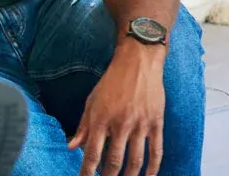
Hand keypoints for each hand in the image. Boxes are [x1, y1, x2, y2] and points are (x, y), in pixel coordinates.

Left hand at [68, 42, 165, 175]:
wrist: (138, 64)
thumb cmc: (111, 82)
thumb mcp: (91, 102)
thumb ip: (83, 126)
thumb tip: (71, 146)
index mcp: (101, 119)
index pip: (92, 153)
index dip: (88, 171)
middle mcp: (121, 125)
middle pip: (114, 161)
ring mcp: (141, 125)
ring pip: (136, 160)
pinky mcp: (157, 123)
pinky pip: (156, 150)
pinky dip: (153, 167)